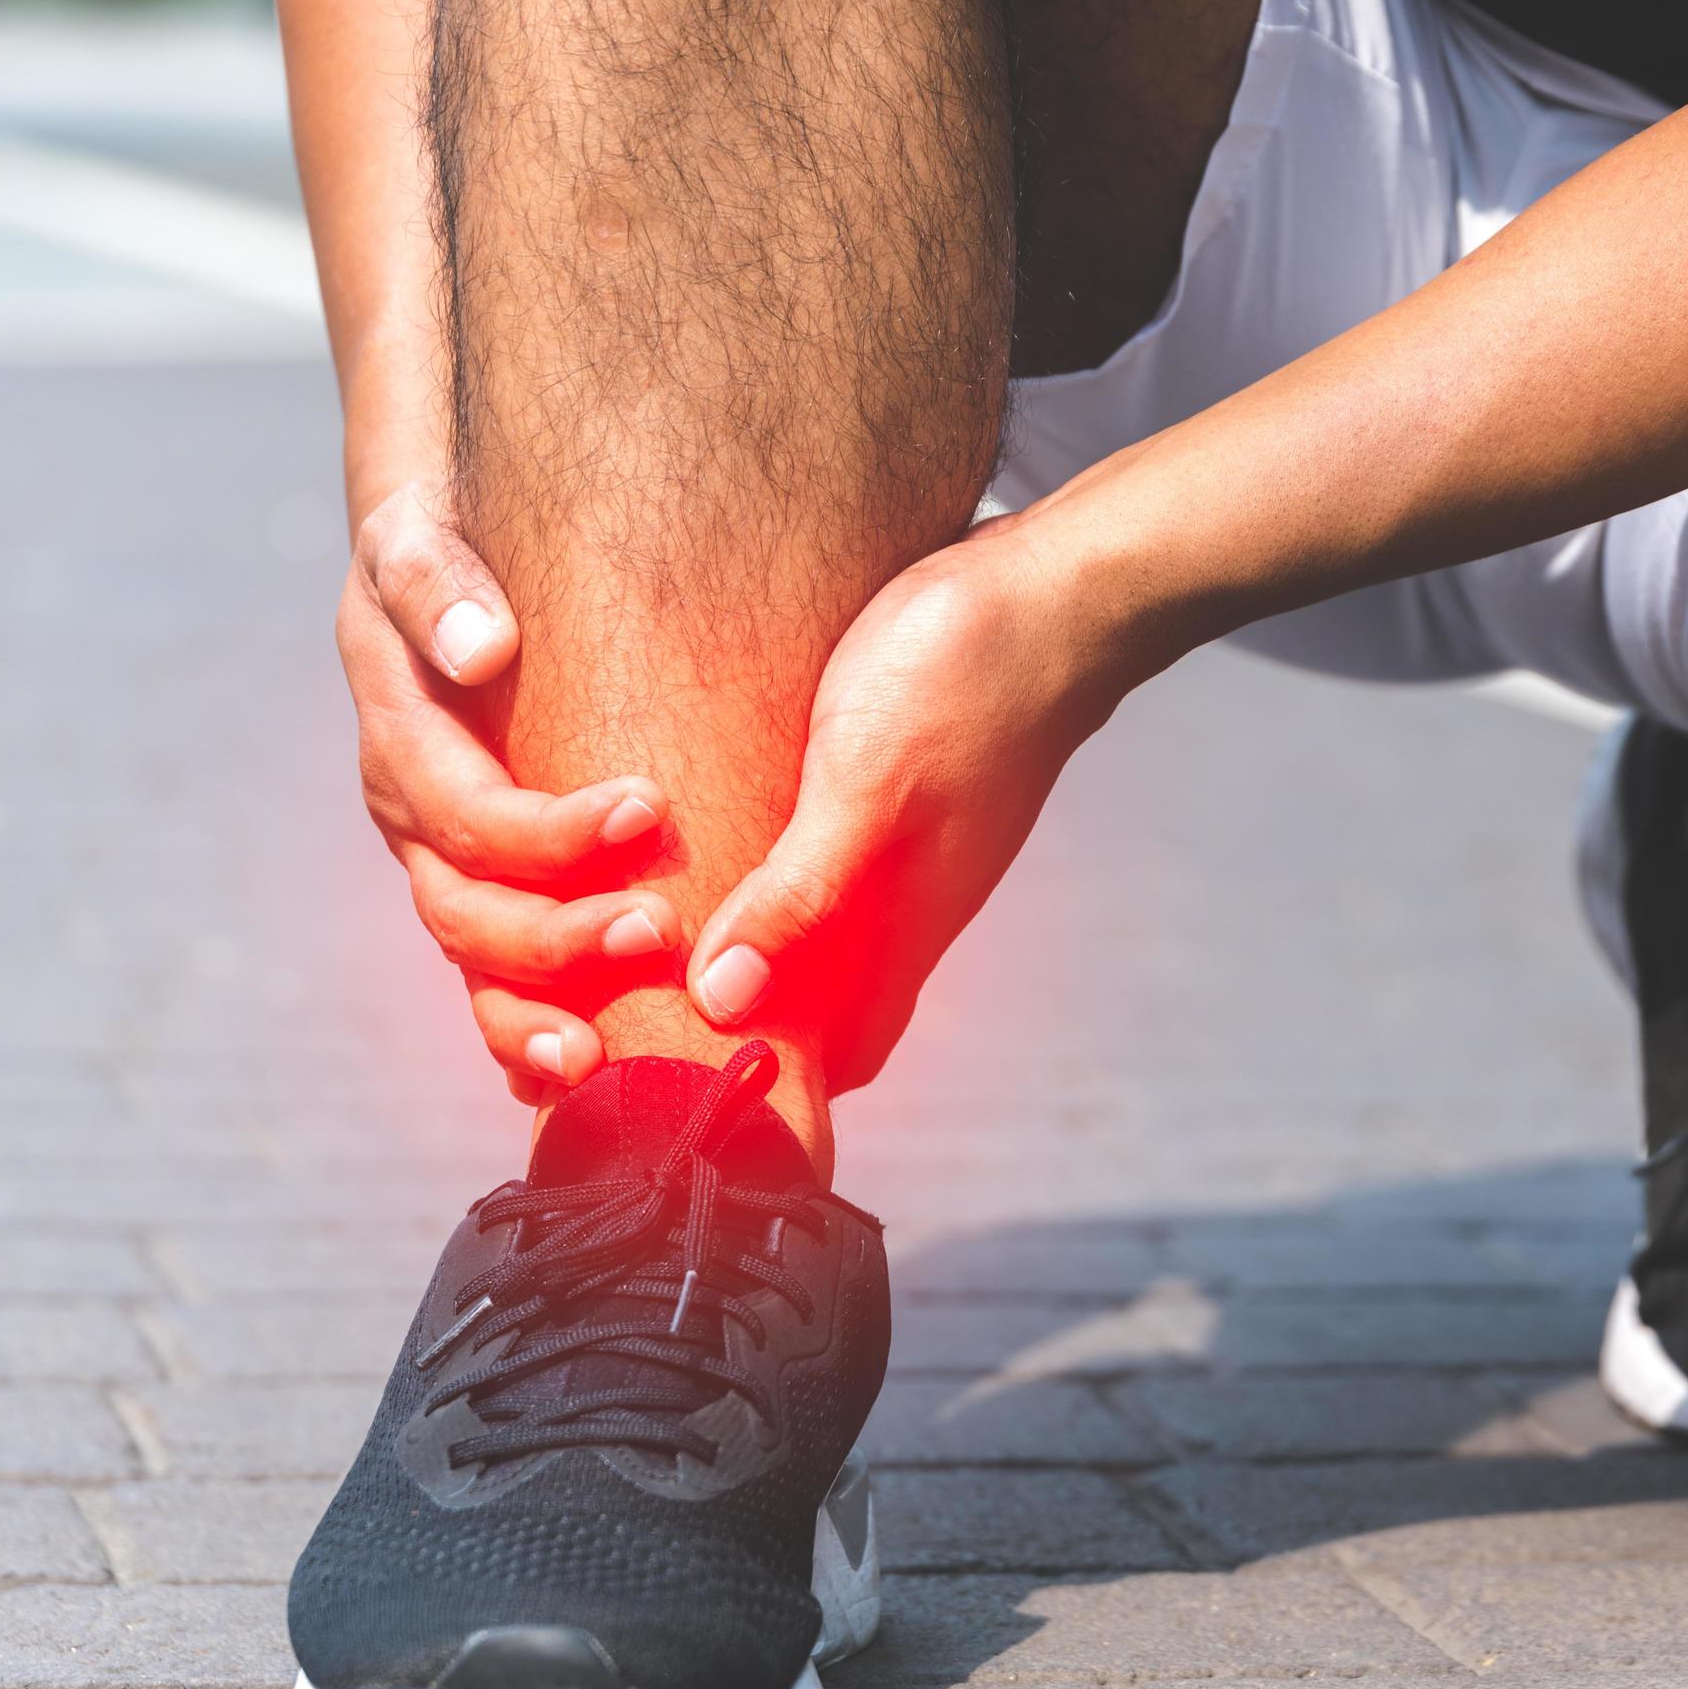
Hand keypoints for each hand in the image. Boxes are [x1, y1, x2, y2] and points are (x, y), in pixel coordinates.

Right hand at [337, 479, 676, 1100]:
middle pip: (468, 915)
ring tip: (600, 1058)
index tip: (647, 810)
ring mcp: (445, 869)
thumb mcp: (417, 544)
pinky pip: (496, 983)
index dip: (549, 833)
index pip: (468, 817)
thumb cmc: (440, 549)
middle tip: (659, 933)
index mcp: (401, 747)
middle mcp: (415, 823)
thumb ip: (435, 586)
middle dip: (557, 941)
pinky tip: (582, 1084)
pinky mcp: (485, 890)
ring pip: (476, 971)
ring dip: (533, 1020)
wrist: (438, 568)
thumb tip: (484, 646)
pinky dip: (528, 1037)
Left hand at [685, 510, 1140, 1092]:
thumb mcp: (866, 787)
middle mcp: (904, 903)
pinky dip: (768, 878)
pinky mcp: (892, 787)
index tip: (666, 1102)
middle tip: (630, 1026)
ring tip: (646, 944)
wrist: (1057, 586)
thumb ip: (801, 895)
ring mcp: (902, 846)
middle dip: (738, 1030)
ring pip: (816, 934)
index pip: (836, 1059)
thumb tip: (723, 1001)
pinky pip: (819, 864)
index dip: (765, 1091)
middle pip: (819, 1006)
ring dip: (748, 948)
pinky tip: (714, 844)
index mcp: (902, 929)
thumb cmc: (962, 680)